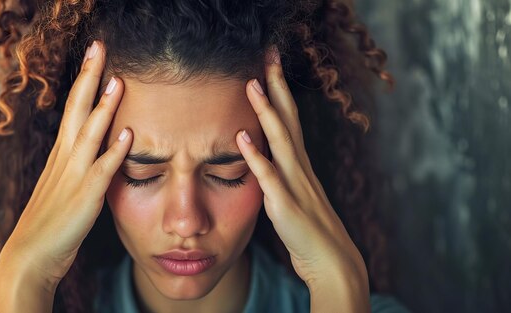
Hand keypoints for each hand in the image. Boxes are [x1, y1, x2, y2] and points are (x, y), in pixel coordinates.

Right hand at [0, 41, 131, 287]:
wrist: (30, 256)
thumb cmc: (49, 224)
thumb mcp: (61, 186)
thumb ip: (77, 166)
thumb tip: (96, 150)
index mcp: (61, 155)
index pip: (73, 108)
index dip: (84, 81)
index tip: (95, 56)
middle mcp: (65, 159)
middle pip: (76, 109)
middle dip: (89, 77)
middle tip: (98, 47)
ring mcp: (73, 177)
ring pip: (89, 133)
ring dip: (104, 107)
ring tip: (118, 80)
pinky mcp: (84, 198)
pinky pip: (102, 170)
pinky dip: (114, 152)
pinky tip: (128, 135)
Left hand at [235, 46, 369, 310]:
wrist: (331, 263)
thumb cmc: (309, 229)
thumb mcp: (293, 194)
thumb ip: (279, 174)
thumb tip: (261, 155)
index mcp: (300, 164)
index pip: (289, 119)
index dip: (280, 91)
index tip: (270, 63)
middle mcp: (300, 168)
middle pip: (289, 119)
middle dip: (278, 86)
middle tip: (268, 53)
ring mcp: (296, 185)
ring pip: (282, 141)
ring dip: (267, 112)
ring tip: (252, 84)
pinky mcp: (286, 207)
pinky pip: (270, 179)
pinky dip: (257, 157)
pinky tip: (242, 138)